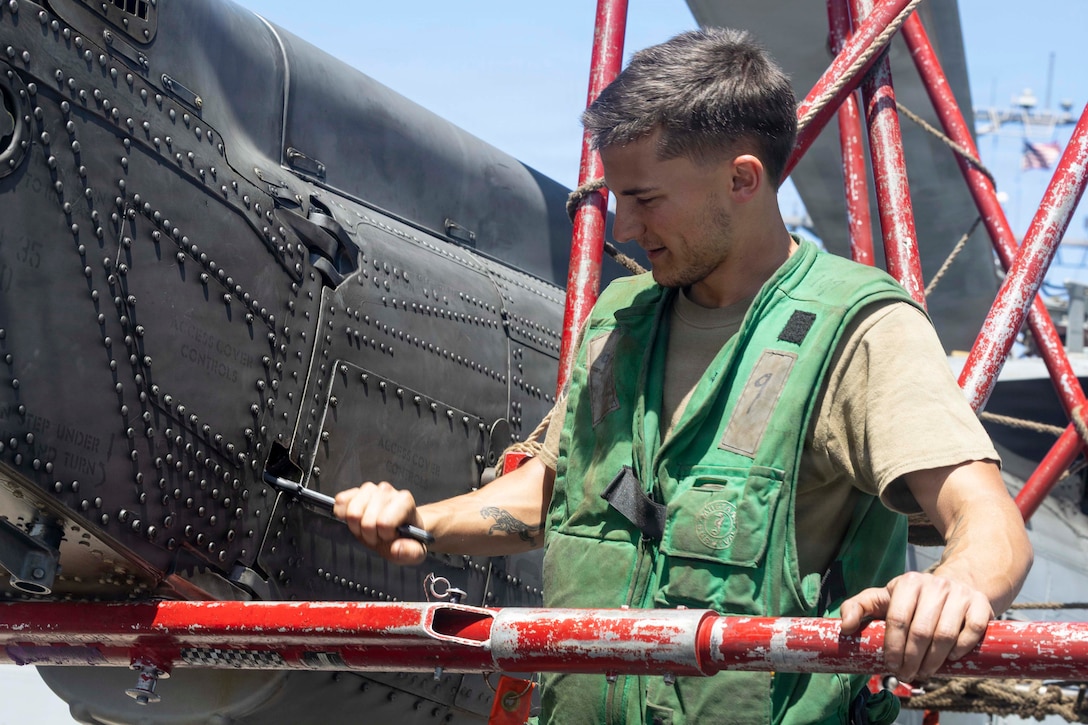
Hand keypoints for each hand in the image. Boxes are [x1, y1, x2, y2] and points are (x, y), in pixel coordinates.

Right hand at [333, 481, 427, 564]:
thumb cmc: (407, 537)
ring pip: (352, 509)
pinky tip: (355, 521)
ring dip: (356, 525)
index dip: (384, 535)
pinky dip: (342, 514)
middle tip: (377, 535)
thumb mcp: (416, 551)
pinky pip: (341, 500)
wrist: (399, 529)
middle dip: (369, 533)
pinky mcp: (356, 491)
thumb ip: (411, 552)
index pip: (384, 522)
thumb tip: (397, 548)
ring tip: (368, 528)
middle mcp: (387, 491)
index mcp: (405, 501)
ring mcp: (370, 489)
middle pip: (365, 519)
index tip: (390, 536)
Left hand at [840, 571, 992, 682]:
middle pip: (921, 631)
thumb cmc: (915, 598)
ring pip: (945, 634)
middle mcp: (934, 585)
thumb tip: (845, 627)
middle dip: (912, 659)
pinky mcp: (981, 604)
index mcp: (908, 583)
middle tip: (907, 675)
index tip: (891, 666)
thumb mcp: (885, 598)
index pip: (897, 619)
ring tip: (925, 673)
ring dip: (934, 661)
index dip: (893, 647)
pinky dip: (961, 648)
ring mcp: (959, 594)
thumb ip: (858, 607)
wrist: (957, 584)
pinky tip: (950, 658)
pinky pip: (972, 630)